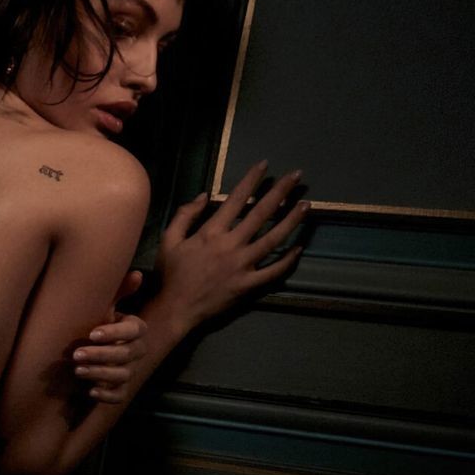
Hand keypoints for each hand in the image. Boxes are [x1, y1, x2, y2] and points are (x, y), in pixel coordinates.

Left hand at [72, 268, 146, 401]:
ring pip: (122, 376)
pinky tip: (90, 391)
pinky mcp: (120, 390)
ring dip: (100, 374)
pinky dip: (107, 396)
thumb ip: (118, 291)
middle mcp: (137, 351)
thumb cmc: (97, 324)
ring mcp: (130, 371)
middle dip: (101, 355)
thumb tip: (137, 273)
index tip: (92, 333)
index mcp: (135, 330)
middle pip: (127, 355)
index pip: (135, 330)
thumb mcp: (104, 307)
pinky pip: (119, 396)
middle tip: (77, 354)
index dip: (115, 332)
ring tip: (78, 370)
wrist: (88, 350)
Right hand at [156, 160, 309, 332]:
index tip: (264, 165)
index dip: (251, 180)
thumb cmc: (170, 275)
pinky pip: (272, 272)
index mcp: (211, 232)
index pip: (236, 199)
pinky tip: (298, 248)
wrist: (175, 309)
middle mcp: (231, 245)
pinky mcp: (248, 285)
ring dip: (291, 221)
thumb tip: (205, 195)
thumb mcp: (169, 240)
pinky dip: (287, 261)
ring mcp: (242, 266)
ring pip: (273, 240)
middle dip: (279, 192)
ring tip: (306, 205)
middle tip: (296, 176)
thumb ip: (185, 215)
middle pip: (260, 214)